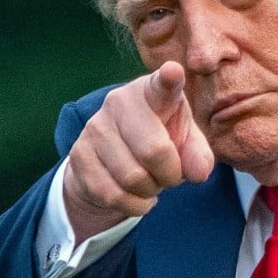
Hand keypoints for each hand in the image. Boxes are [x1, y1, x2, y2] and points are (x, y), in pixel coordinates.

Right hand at [62, 61, 214, 242]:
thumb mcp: (185, 143)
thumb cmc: (158, 141)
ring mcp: (95, 127)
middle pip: (154, 151)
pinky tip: (137, 196)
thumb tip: (198, 172)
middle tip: (170, 175)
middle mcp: (119, 102)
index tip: (174, 72)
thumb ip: (198, 155)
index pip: (162, 85)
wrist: (111, 161)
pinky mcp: (78, 154)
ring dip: (151, 191)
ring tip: (151, 182)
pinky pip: (113, 194)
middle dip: (170, 175)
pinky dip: (134, 205)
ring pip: (132, 178)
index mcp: (153, 92)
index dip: (169, 79)